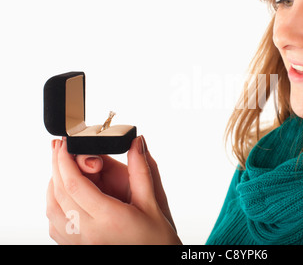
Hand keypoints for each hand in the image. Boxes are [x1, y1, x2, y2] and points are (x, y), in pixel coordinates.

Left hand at [46, 136, 180, 244]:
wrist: (157, 262)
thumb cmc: (157, 238)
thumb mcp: (153, 202)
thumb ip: (142, 170)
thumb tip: (137, 142)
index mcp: (109, 218)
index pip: (75, 184)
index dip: (65, 160)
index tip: (65, 143)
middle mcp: (90, 232)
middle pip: (60, 193)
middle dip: (56, 166)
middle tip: (59, 147)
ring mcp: (81, 243)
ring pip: (52, 209)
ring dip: (53, 185)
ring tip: (61, 167)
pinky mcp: (77, 248)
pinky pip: (55, 225)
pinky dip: (54, 204)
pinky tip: (63, 194)